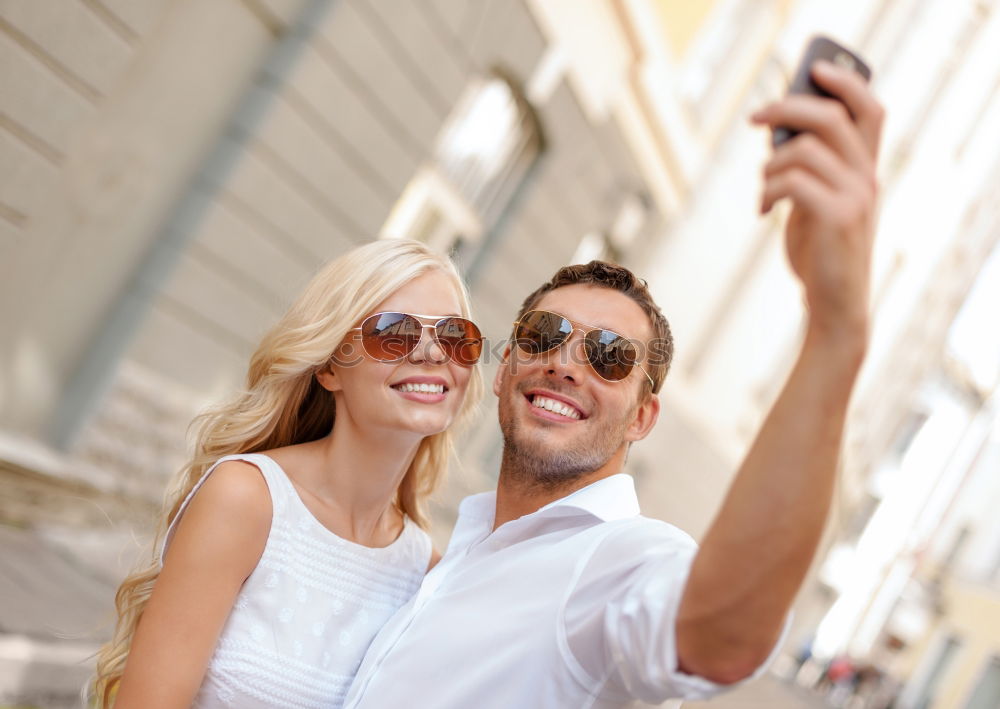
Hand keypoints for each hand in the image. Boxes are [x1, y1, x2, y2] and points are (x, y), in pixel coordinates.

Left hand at [751, 60, 883, 341]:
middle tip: (754, 118)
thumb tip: (778, 131)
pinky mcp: (837, 217)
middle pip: (829, 117)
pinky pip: (791, 182)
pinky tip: (763, 212)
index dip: (847, 83)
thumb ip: (809, 169)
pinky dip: (767, 191)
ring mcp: (856, 196)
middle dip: (786, 109)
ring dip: (768, 166)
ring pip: (801, 150)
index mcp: (868, 169)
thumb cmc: (820, 251)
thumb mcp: (816, 203)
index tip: (816, 70)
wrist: (834, 303)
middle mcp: (868, 177)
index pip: (871, 110)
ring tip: (763, 190)